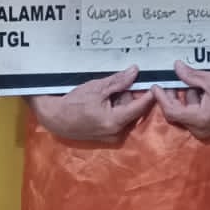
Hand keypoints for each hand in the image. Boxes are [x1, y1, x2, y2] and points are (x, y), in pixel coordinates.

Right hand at [27, 67, 151, 143]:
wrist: (55, 118)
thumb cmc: (74, 102)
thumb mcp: (97, 88)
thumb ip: (118, 81)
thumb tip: (135, 71)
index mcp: (115, 121)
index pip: (140, 107)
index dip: (148, 94)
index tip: (153, 84)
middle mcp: (116, 133)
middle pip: (133, 111)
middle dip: (129, 97)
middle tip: (116, 87)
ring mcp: (111, 137)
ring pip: (126, 116)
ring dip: (121, 104)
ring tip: (106, 95)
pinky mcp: (106, 138)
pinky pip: (119, 121)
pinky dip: (115, 111)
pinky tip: (103, 104)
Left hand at [151, 60, 209, 140]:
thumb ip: (192, 76)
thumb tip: (176, 67)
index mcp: (199, 119)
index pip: (171, 111)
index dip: (161, 98)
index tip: (155, 86)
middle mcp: (200, 129)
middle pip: (178, 112)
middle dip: (175, 95)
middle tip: (175, 79)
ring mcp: (206, 131)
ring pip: (188, 113)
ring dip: (189, 97)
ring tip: (198, 81)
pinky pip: (197, 116)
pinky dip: (197, 103)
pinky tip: (205, 90)